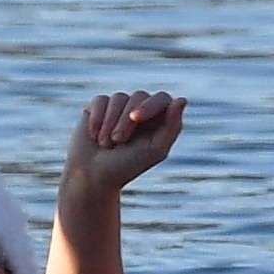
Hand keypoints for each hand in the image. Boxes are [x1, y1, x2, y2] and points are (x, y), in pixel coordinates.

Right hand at [68, 89, 184, 196]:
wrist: (92, 176)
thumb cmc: (127, 166)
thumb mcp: (154, 150)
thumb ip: (172, 127)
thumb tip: (181, 100)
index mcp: (159, 119)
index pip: (161, 99)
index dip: (150, 105)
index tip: (136, 117)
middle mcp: (140, 108)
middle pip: (139, 96)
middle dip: (126, 119)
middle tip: (118, 140)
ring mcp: (120, 106)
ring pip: (119, 98)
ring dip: (110, 122)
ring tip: (105, 144)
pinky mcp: (99, 106)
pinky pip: (101, 100)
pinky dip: (97, 118)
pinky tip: (94, 135)